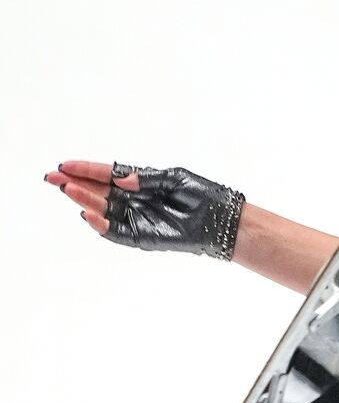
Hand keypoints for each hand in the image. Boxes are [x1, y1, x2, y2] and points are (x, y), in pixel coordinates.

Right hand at [43, 160, 245, 260]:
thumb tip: (121, 179)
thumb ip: (145, 177)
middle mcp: (133, 201)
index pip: (106, 175)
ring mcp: (136, 219)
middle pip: (97, 192)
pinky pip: (116, 232)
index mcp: (139, 184)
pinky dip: (102, 225)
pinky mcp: (142, 237)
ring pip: (102, 211)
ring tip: (69, 190)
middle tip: (54, 177)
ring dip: (84, 200)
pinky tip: (89, 213)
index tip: (64, 165)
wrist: (221, 220)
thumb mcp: (173, 177)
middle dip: (75, 184)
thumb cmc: (201, 195)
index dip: (86, 169)